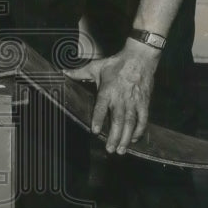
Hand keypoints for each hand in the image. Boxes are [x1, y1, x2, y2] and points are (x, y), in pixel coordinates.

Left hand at [64, 38, 160, 153]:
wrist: (139, 57)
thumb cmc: (116, 63)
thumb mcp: (96, 67)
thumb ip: (79, 72)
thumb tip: (63, 72)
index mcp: (107, 90)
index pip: (102, 107)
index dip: (99, 119)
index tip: (95, 131)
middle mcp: (120, 98)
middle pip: (118, 120)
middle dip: (114, 136)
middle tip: (110, 149)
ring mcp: (133, 101)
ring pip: (130, 122)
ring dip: (126, 137)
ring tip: (121, 150)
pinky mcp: (144, 102)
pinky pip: (143, 119)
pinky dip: (139, 130)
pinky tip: (134, 139)